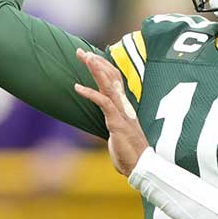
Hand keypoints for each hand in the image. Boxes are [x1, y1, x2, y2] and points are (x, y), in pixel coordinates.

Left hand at [72, 49, 148, 176]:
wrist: (140, 166)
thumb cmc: (128, 153)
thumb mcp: (117, 134)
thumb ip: (112, 124)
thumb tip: (107, 124)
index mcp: (124, 106)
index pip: (114, 80)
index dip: (103, 67)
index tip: (90, 57)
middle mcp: (123, 105)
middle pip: (111, 76)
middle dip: (96, 62)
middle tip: (81, 51)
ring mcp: (121, 112)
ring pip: (108, 84)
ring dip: (95, 70)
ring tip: (84, 58)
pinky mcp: (117, 122)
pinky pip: (103, 103)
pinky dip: (90, 94)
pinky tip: (77, 87)